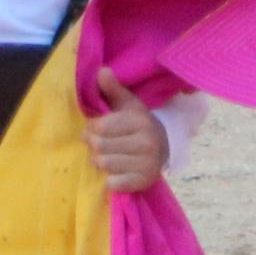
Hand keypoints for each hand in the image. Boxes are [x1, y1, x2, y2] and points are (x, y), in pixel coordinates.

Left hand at [86, 70, 167, 192]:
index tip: (94, 129)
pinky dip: (109, 179)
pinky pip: (113, 183)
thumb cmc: (137, 124)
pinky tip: (116, 172)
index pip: (100, 126)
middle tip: (98, 144)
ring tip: (106, 156)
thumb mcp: (127, 105)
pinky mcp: (144, 181)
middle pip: (99, 146)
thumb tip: (102, 71)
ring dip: (99, 161)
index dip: (91, 128)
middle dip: (93, 145)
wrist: (164, 147)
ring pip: (104, 164)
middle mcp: (146, 142)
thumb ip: (112, 89)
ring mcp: (146, 163)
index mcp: (139, 121)